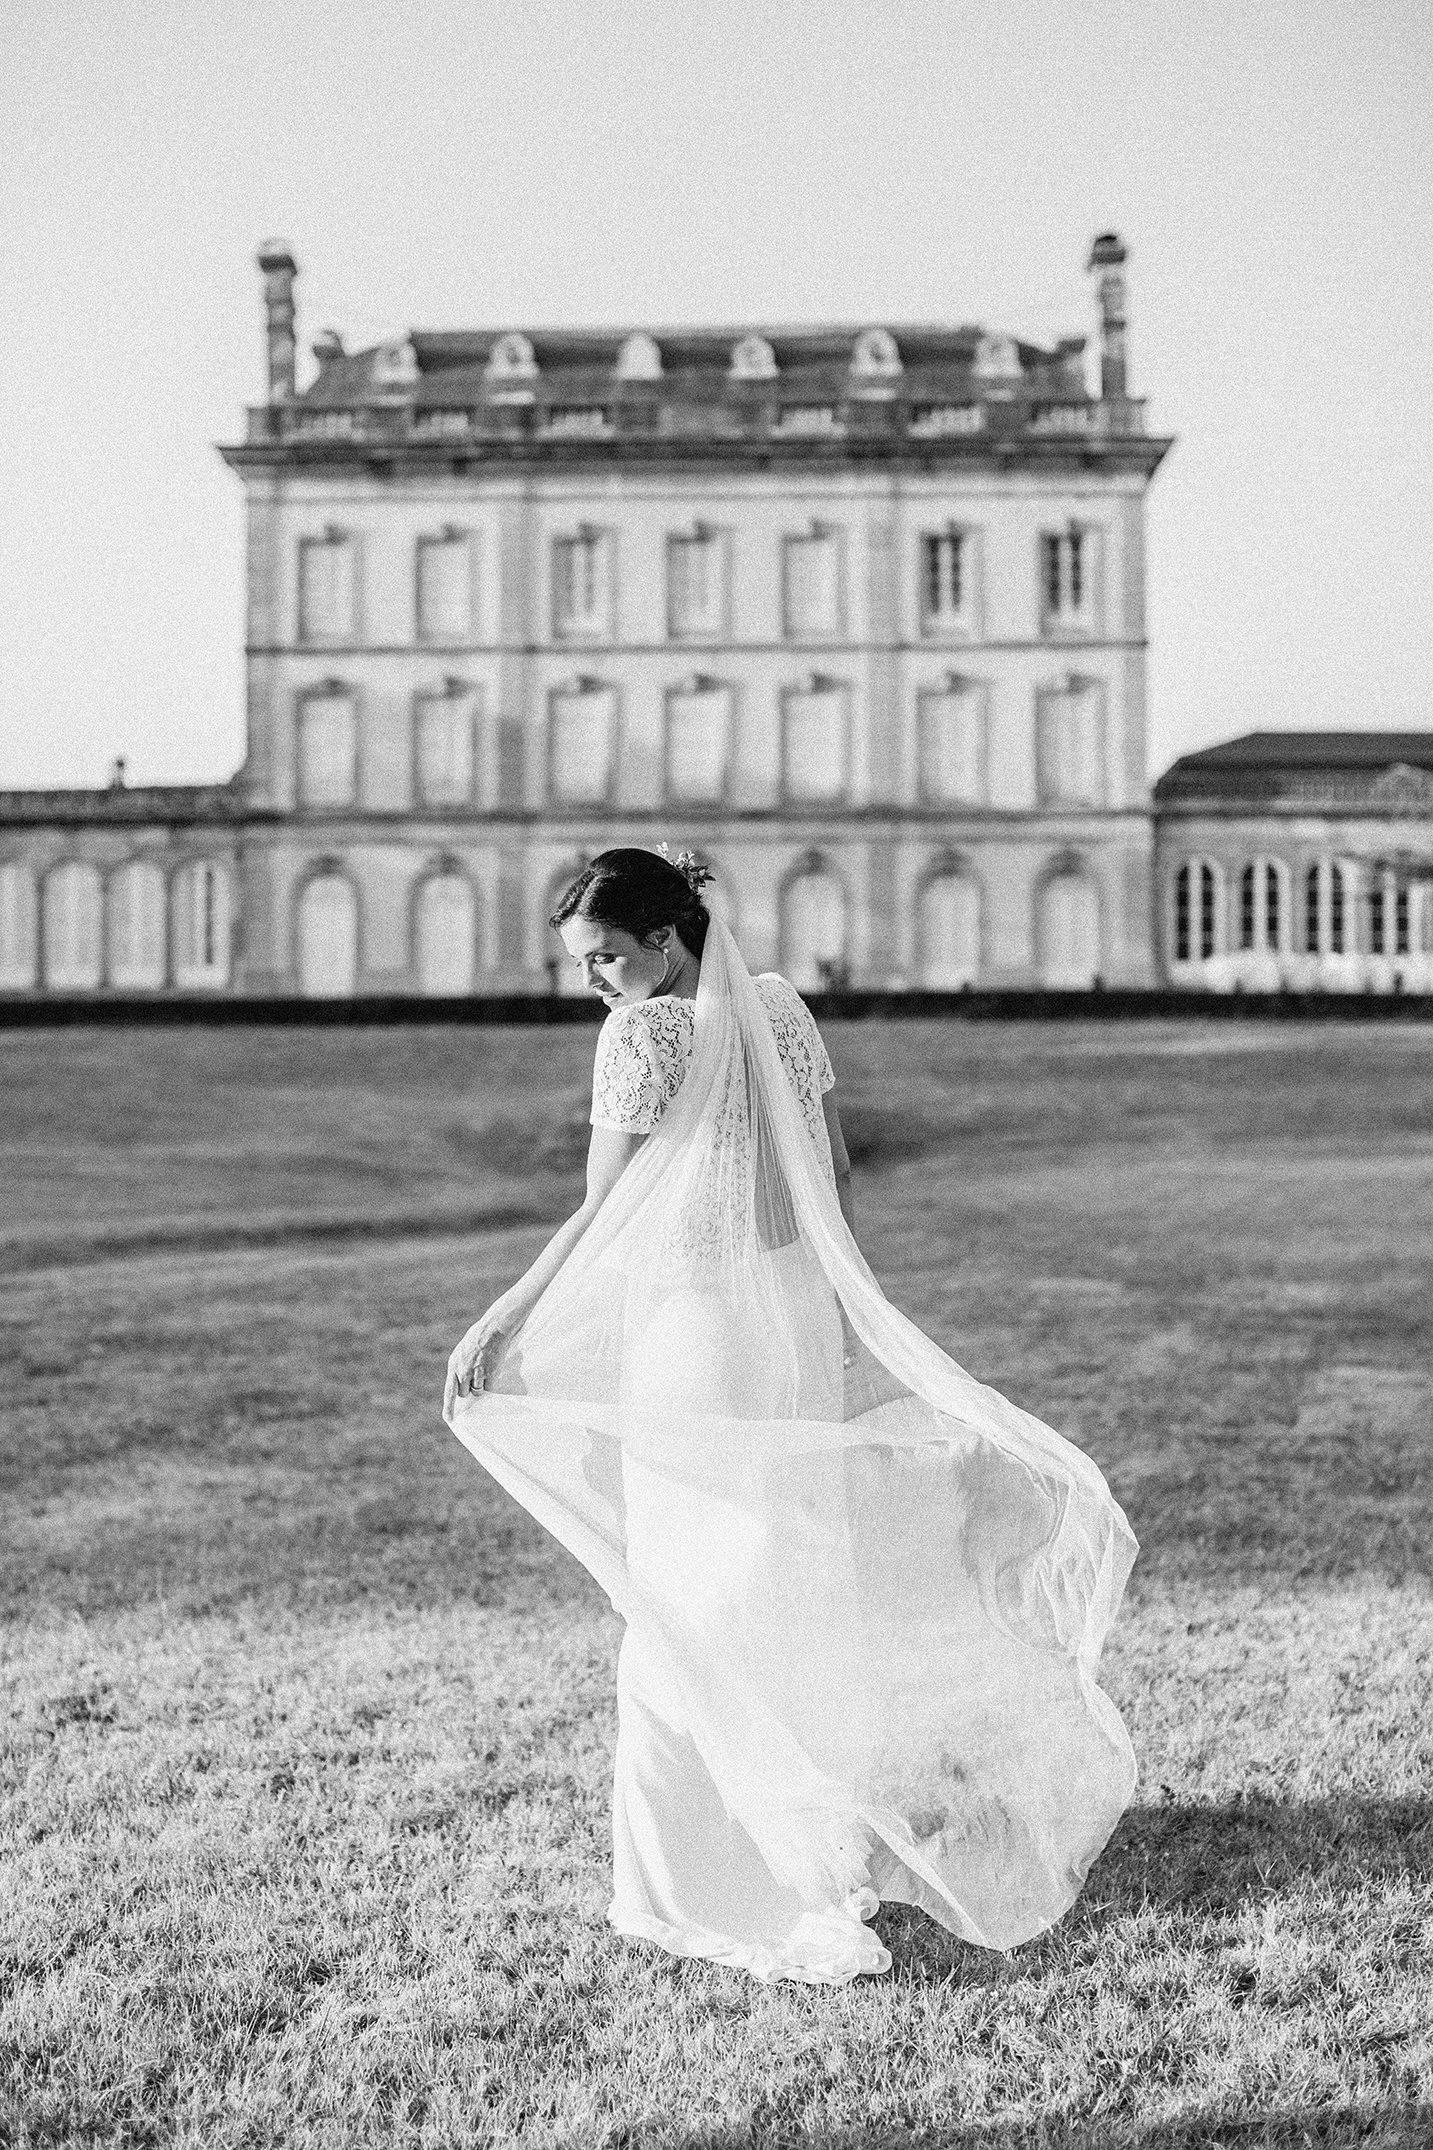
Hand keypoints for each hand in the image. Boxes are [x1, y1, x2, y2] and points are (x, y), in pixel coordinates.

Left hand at [444, 1299, 521, 1421]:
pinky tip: (492, 1371)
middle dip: (468, 1390)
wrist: (493, 1329)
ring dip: (480, 1387)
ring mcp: (477, 1373)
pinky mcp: (490, 1374)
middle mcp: (463, 1371)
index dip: (448, 1407)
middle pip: (463, 1393)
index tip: (449, 1419)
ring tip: (484, 1370)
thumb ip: (458, 1368)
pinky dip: (490, 1384)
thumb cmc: (477, 1339)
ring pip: (477, 1392)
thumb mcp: (461, 1353)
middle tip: (474, 1378)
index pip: (449, 1391)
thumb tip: (460, 1386)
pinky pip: (489, 1388)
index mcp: (453, 1365)